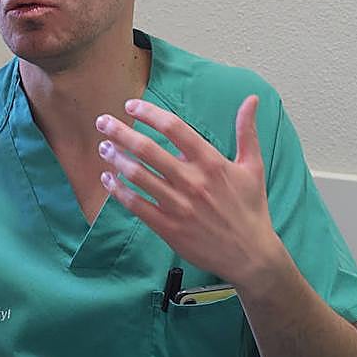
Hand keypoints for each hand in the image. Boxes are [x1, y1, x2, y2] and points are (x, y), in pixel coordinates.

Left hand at [95, 95, 282, 287]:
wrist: (250, 256)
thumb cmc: (251, 210)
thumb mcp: (253, 167)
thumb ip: (247, 131)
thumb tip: (251, 100)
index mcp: (212, 163)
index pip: (174, 129)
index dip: (149, 114)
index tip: (132, 107)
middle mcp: (192, 182)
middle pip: (148, 149)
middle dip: (121, 133)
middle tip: (103, 122)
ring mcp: (178, 206)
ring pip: (138, 176)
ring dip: (116, 159)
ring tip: (104, 148)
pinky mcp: (168, 227)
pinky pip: (136, 205)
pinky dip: (118, 191)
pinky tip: (108, 180)